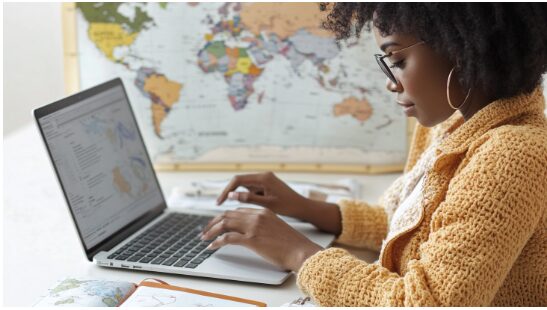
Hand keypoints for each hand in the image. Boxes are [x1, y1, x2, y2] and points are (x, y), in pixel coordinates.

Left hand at [200, 207, 322, 271]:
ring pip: (225, 223)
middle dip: (213, 222)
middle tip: (205, 230)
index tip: (217, 224)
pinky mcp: (252, 239)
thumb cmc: (292, 244)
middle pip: (228, 214)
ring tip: (205, 238)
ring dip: (211, 230)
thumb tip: (251, 234)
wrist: (301, 251)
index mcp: (263, 211)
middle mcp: (257, 216)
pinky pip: (228, 238)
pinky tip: (212, 246)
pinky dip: (217, 241)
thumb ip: (263, 226)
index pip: (238, 210)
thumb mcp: (276, 228)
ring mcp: (254, 226)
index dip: (225, 217)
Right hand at [216, 172, 308, 218]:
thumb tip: (232, 196)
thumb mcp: (267, 204)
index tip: (220, 202)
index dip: (227, 190)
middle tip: (220, 204)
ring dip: (238, 196)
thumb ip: (249, 199)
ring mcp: (265, 180)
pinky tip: (246, 208)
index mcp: (264, 178)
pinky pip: (252, 190)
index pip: (238, 180)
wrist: (302, 207)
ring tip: (235, 210)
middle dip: (229, 192)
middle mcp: (263, 176)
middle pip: (240, 181)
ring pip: (245, 186)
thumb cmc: (288, 206)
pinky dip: (246, 197)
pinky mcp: (267, 185)